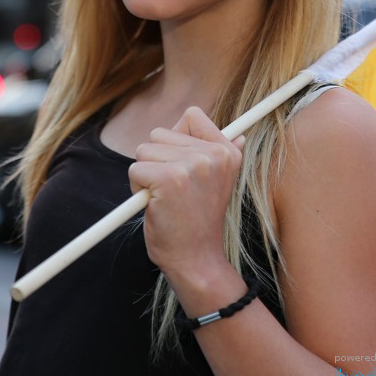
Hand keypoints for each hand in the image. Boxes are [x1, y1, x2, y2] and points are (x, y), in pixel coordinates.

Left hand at [128, 107, 245, 280]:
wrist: (196, 259)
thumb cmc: (198, 222)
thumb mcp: (219, 183)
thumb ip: (224, 155)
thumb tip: (240, 135)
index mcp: (228, 151)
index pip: (191, 116)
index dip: (176, 137)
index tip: (181, 163)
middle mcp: (214, 154)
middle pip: (159, 133)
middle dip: (156, 160)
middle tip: (172, 190)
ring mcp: (193, 165)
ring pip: (144, 150)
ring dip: (145, 174)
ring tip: (164, 198)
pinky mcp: (170, 179)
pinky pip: (135, 169)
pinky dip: (136, 189)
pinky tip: (156, 206)